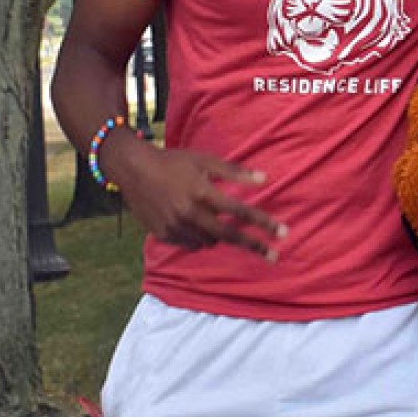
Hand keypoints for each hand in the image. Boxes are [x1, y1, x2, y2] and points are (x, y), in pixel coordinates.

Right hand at [102, 134, 285, 260]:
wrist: (133, 169)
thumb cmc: (174, 161)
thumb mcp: (205, 160)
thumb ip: (235, 171)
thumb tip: (265, 179)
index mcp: (202, 192)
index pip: (240, 212)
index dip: (264, 223)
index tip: (284, 233)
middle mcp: (189, 213)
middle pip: (229, 236)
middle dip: (254, 246)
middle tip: (274, 256)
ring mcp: (174, 226)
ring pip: (209, 242)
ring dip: (221, 236)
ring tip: (217, 220)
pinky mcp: (163, 235)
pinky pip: (191, 244)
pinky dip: (200, 237)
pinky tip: (196, 223)